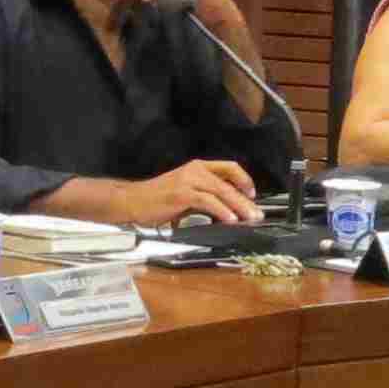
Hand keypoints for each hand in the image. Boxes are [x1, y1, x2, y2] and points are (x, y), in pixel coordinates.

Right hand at [119, 159, 262, 227]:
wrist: (131, 201)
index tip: (253, 194)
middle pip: (229, 182)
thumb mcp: (185, 193)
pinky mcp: (182, 194)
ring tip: (249, 218)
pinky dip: (222, 211)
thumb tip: (226, 209)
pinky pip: (208, 201)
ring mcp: (188, 181)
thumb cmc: (156, 200)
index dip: (244, 179)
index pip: (229, 167)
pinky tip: (230, 219)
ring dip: (239, 206)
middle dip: (246, 199)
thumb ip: (204, 197)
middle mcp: (195, 170)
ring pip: (221, 191)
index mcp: (197, 168)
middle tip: (257, 212)